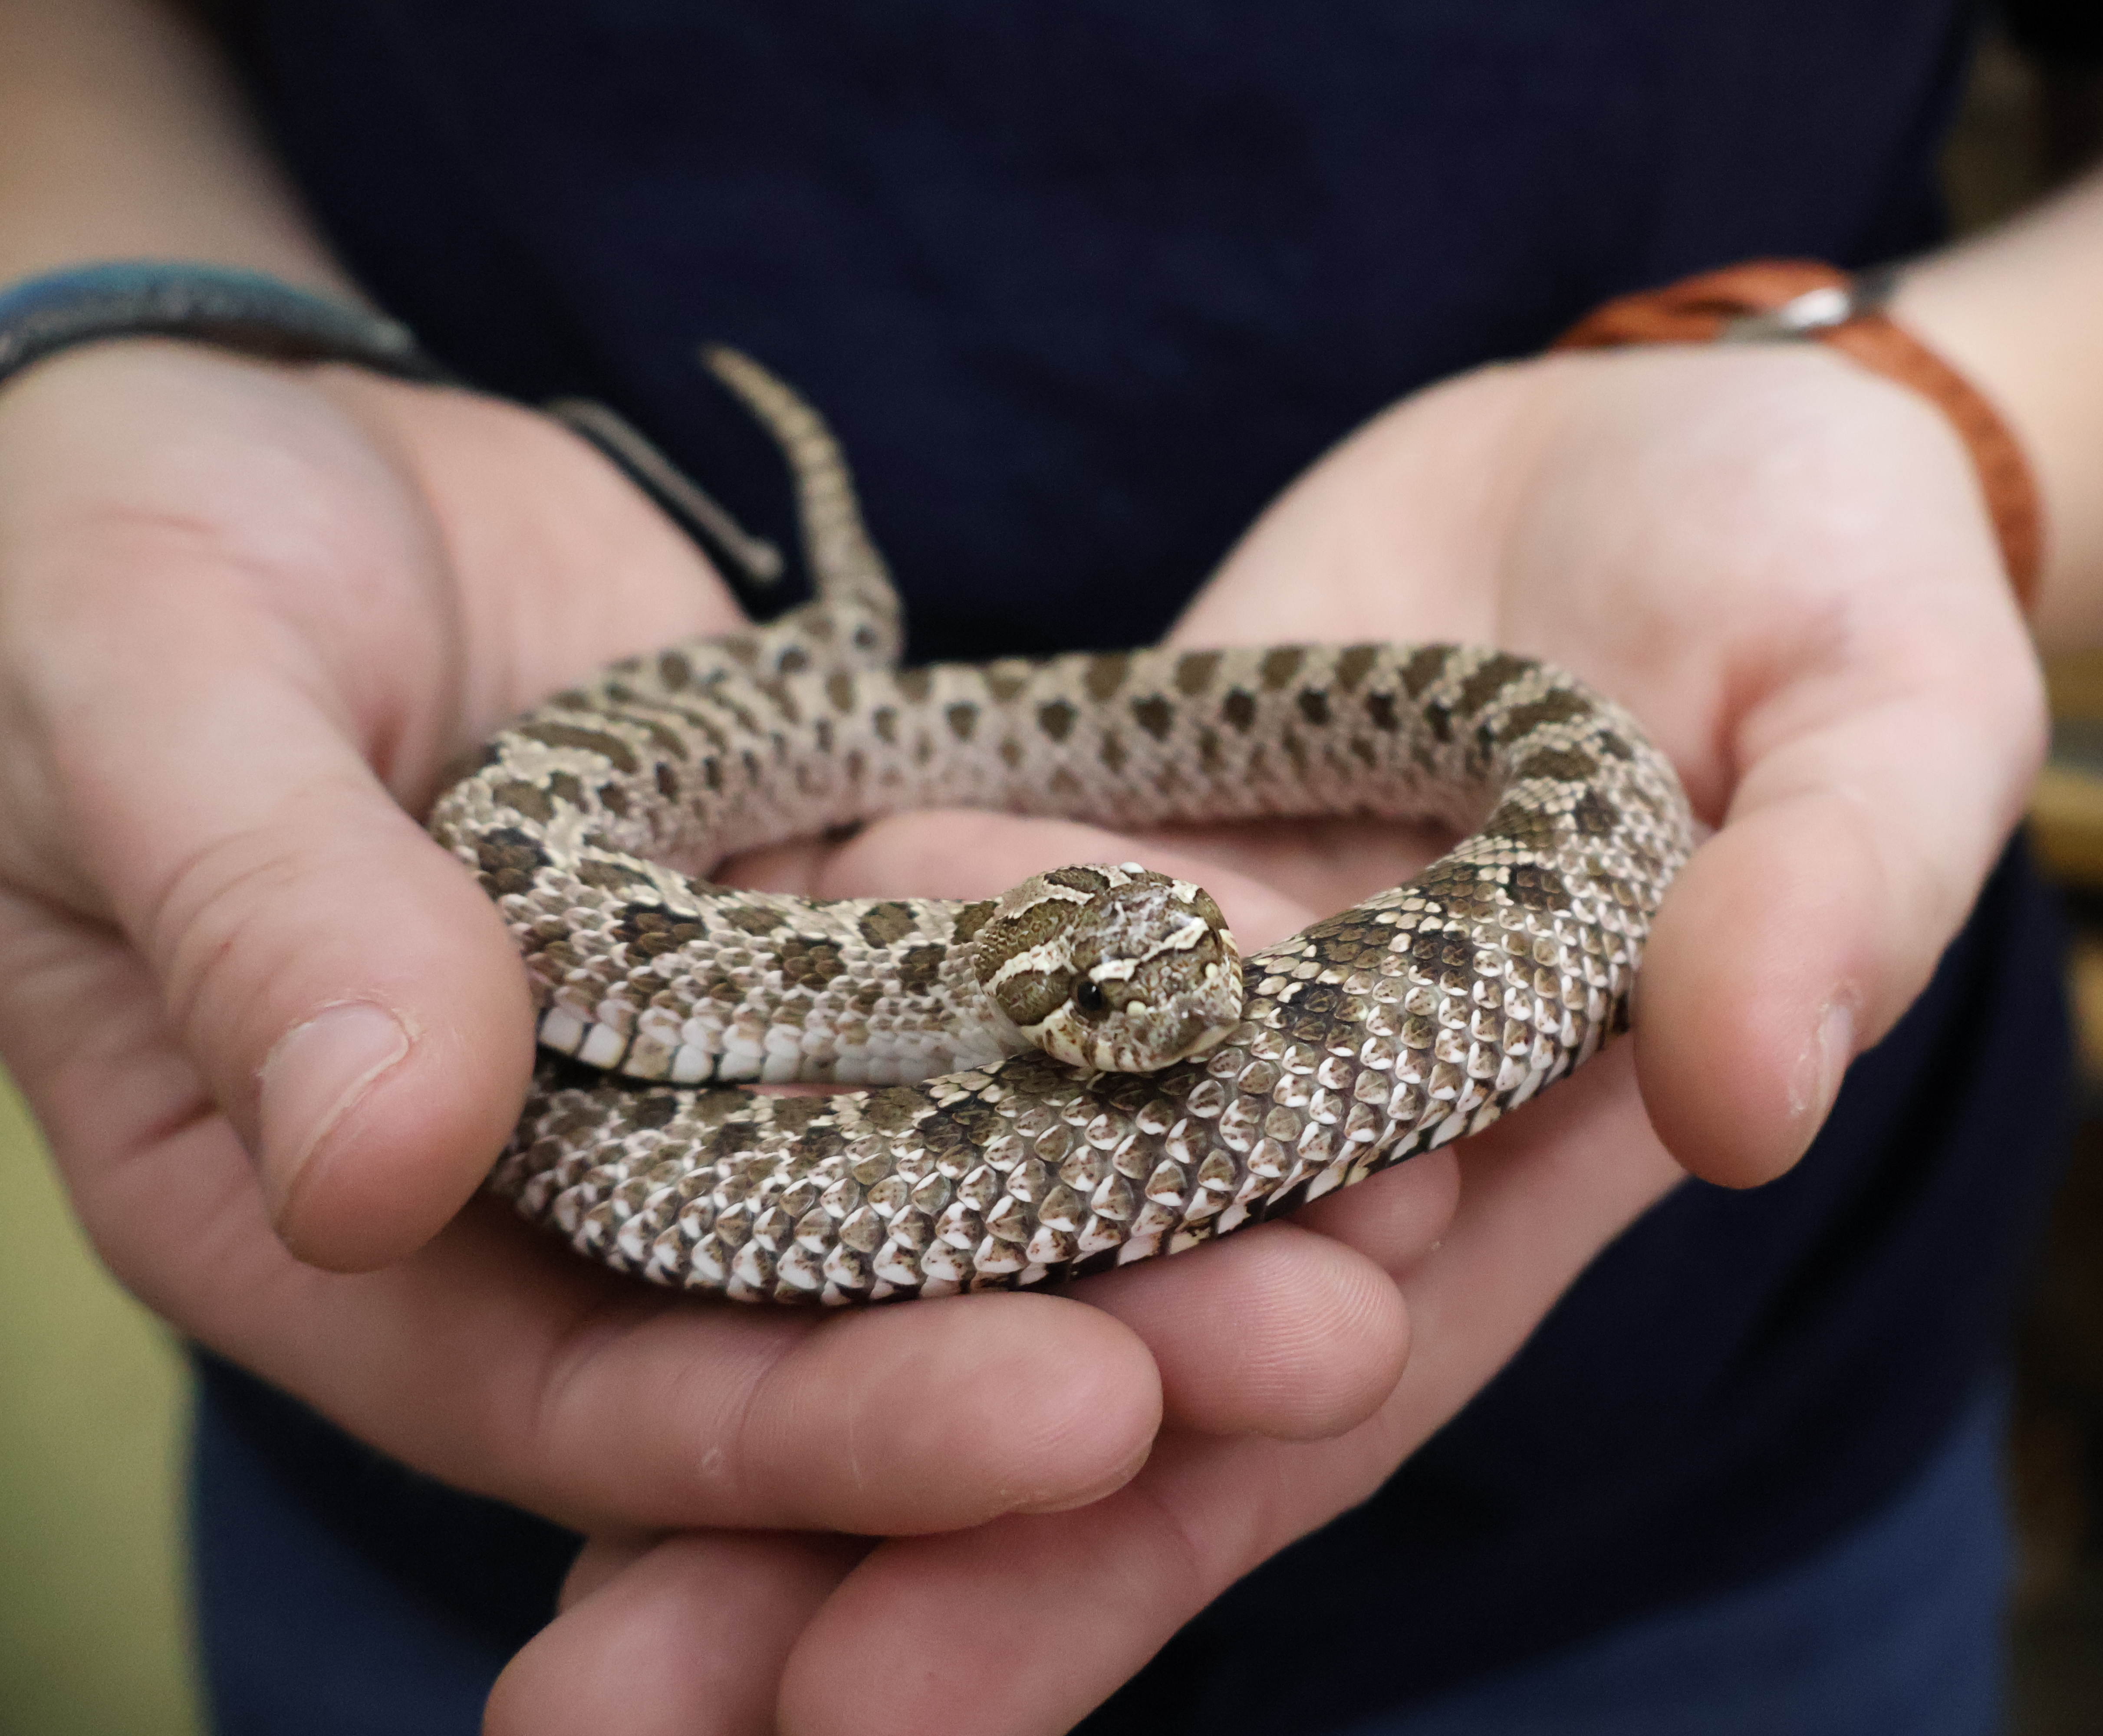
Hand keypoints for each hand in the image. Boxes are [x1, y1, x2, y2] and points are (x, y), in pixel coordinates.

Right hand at [0, 344, 1413, 1564]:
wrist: (244, 439)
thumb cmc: (108, 558)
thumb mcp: (141, 703)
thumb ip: (260, 922)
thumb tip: (373, 1163)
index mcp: (340, 1215)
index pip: (599, 1393)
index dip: (821, 1434)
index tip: (1065, 1413)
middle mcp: (551, 1186)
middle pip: (827, 1324)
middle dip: (1073, 1352)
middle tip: (1321, 1342)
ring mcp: (707, 1060)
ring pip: (950, 1178)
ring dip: (1168, 1204)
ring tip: (1394, 1213)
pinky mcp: (818, 936)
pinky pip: (991, 998)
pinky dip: (1140, 1014)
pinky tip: (1319, 1008)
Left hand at [488, 341, 2045, 1733]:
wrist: (1684, 450)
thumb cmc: (1834, 586)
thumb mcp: (1887, 720)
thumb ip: (1830, 896)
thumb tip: (1749, 1089)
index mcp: (1506, 1162)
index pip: (1297, 1407)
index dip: (1106, 1560)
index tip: (887, 1703)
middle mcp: (1317, 1144)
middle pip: (1080, 1385)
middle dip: (862, 1562)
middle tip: (610, 1715)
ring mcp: (1182, 1025)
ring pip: (954, 1238)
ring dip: (754, 1405)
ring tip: (547, 1602)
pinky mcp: (1083, 884)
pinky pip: (911, 1020)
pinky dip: (762, 1122)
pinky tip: (564, 1222)